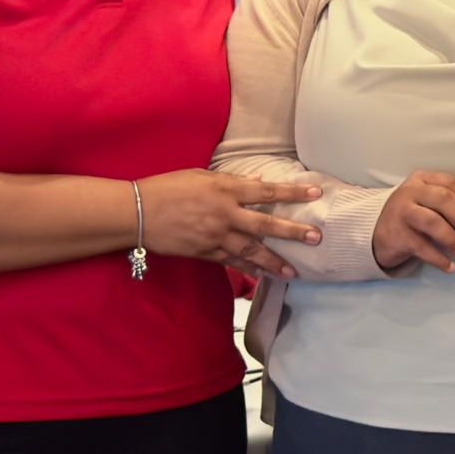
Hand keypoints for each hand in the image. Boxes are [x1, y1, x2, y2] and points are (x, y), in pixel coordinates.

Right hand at [137, 171, 322, 278]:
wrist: (138, 212)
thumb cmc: (168, 187)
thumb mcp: (201, 176)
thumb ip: (233, 181)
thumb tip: (259, 182)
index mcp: (226, 188)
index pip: (267, 190)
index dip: (293, 192)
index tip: (316, 193)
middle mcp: (226, 214)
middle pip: (266, 224)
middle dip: (293, 231)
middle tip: (316, 238)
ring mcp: (216, 236)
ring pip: (252, 251)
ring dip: (274, 261)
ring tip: (294, 271)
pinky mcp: (205, 253)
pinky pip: (233, 263)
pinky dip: (249, 271)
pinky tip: (263, 277)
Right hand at [372, 171, 454, 272]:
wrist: (375, 233)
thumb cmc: (409, 216)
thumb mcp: (423, 200)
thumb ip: (444, 203)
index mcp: (421, 179)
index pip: (450, 182)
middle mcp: (410, 192)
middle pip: (444, 199)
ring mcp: (402, 212)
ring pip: (434, 222)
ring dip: (452, 239)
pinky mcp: (398, 235)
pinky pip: (424, 248)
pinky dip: (440, 259)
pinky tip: (449, 266)